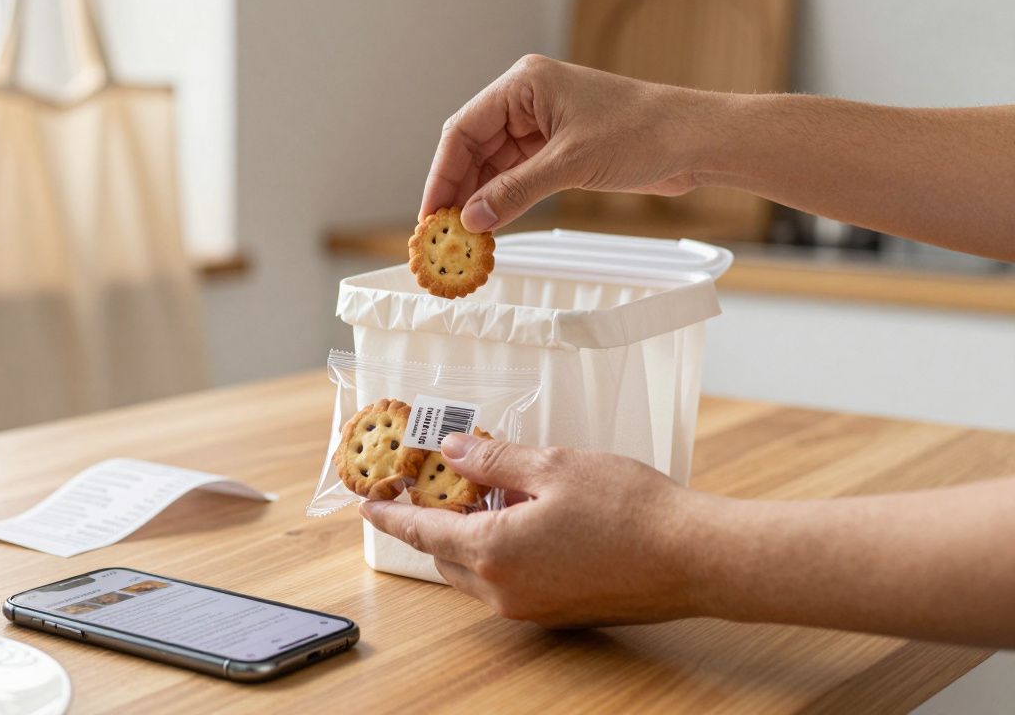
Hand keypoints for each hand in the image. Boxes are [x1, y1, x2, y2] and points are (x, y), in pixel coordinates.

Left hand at [360, 432, 706, 626]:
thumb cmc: (629, 509)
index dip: (393, 517)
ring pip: (479, 573)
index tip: (370, 505)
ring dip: (471, 538)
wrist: (694, 556)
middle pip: (447, 557)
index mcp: (493, 554)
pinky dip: (501, 553)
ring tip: (487, 494)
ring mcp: (533, 608)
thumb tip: (453, 452)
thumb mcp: (552, 466)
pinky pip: (510, 582)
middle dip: (435, 523)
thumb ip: (494, 460)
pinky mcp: (560, 613)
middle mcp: (504, 591)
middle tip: (435, 486)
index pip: (424, 534)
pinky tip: (524, 520)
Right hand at [422, 54, 712, 231]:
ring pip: (492, 166)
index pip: (464, 129)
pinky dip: (502, 201)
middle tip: (441, 233)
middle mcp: (527, 101)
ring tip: (464, 238)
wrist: (694, 140)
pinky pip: (515, 177)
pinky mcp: (556, 149)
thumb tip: (471, 219)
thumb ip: (515, 191)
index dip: (442, 173)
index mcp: (524, 85)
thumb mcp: (570, 164)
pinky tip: (490, 226)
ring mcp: (541, 125)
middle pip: (473, 148)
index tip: (430, 213)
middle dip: (457, 190)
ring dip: (478, 200)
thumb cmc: (642, 132)